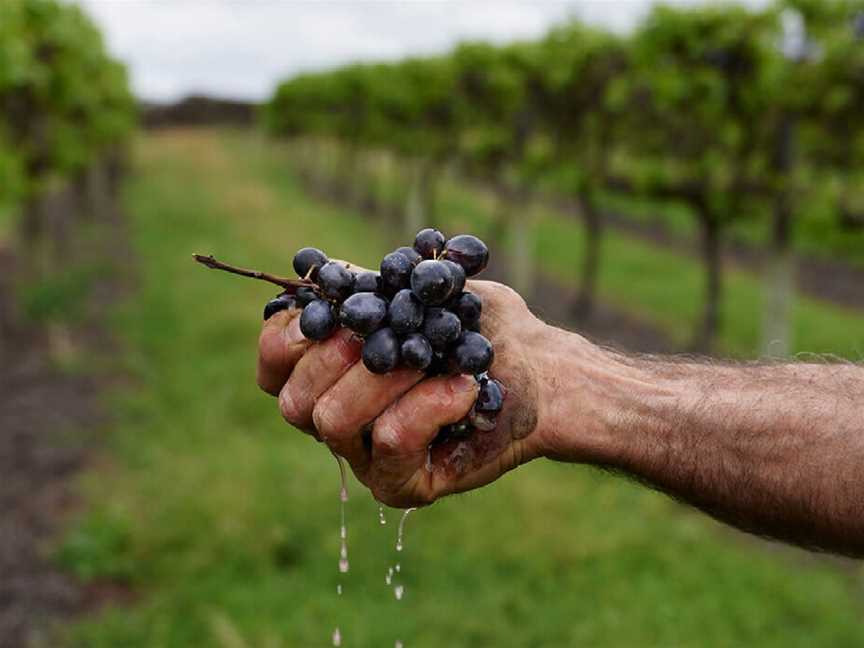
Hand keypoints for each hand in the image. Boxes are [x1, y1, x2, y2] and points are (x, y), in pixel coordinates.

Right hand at [257, 278, 554, 507]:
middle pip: (294, 400)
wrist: (538, 370)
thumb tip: (321, 276)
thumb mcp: (421, 290)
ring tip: (432, 360)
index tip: (324, 315)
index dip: (283, 339)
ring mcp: (366, 458)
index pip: (272, 367)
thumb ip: (368, 287)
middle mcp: (337, 420)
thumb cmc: (477, 327)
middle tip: (390, 335)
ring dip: (383, 378)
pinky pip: (390, 443)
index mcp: (329, 374)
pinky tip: (464, 388)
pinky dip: (427, 404)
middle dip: (337, 356)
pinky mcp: (401, 484)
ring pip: (333, 422)